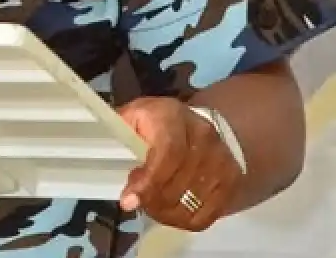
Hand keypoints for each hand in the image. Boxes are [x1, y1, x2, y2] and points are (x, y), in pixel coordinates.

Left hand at [117, 97, 243, 230]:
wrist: (200, 125)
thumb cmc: (159, 120)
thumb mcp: (135, 114)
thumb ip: (121, 130)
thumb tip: (104, 148)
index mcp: (174, 116)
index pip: (167, 153)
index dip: (147, 181)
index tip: (128, 200)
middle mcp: (204, 138)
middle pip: (177, 185)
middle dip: (150, 199)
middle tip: (134, 200)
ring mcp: (221, 162)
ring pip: (190, 204)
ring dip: (163, 212)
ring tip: (149, 204)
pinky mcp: (230, 183)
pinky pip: (204, 216)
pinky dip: (181, 220)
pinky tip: (167, 211)